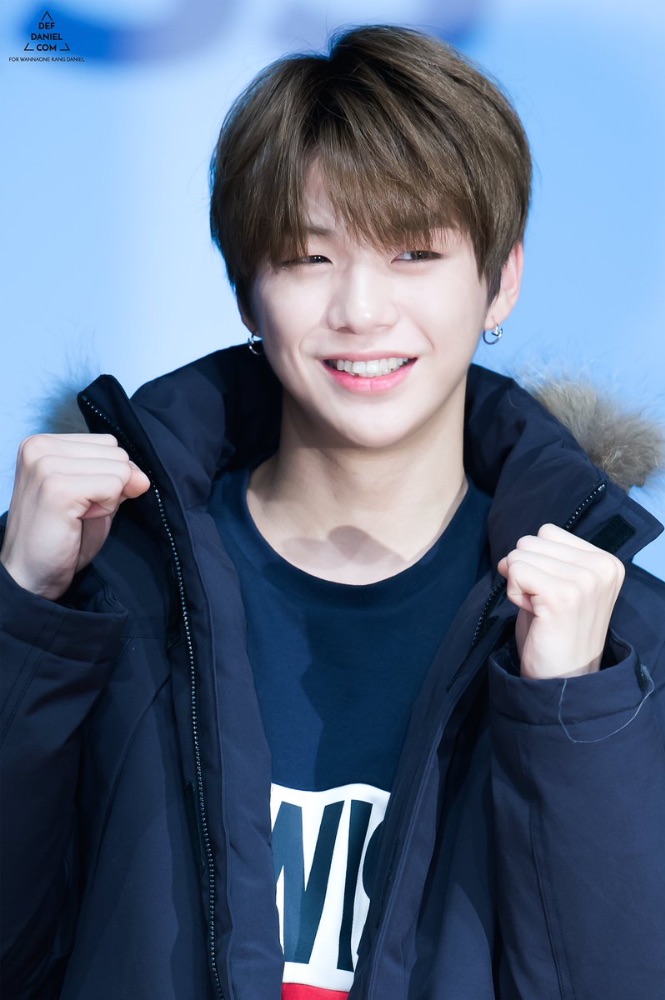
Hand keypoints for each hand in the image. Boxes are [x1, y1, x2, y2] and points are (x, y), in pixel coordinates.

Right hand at [0, 434, 149, 600]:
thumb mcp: (95, 498)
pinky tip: (78, 520)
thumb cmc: (60, 537)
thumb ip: (119, 478)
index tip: (78, 500)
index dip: (108, 476)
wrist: (29, 575)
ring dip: (108, 499)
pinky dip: (106, 509)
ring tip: (76, 515)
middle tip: (77, 511)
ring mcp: (46, 465)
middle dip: (110, 486)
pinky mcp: (57, 488)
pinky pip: (114, 486)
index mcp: (43, 443)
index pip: (108, 444)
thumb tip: (142, 477)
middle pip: (117, 454)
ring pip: (119, 469)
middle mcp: (39, 447)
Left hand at [497, 523, 624, 679]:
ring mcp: (585, 581)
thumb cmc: (556, 634)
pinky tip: (536, 615)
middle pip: (530, 541)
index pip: (547, 532)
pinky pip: (515, 571)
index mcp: (606, 562)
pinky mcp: (563, 596)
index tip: (552, 595)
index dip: (538, 563)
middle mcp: (602, 567)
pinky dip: (515, 594)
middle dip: (526, 572)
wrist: (565, 681)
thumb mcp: (558, 585)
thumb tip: (507, 556)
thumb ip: (540, 560)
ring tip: (542, 611)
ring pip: (519, 554)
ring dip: (519, 585)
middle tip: (545, 606)